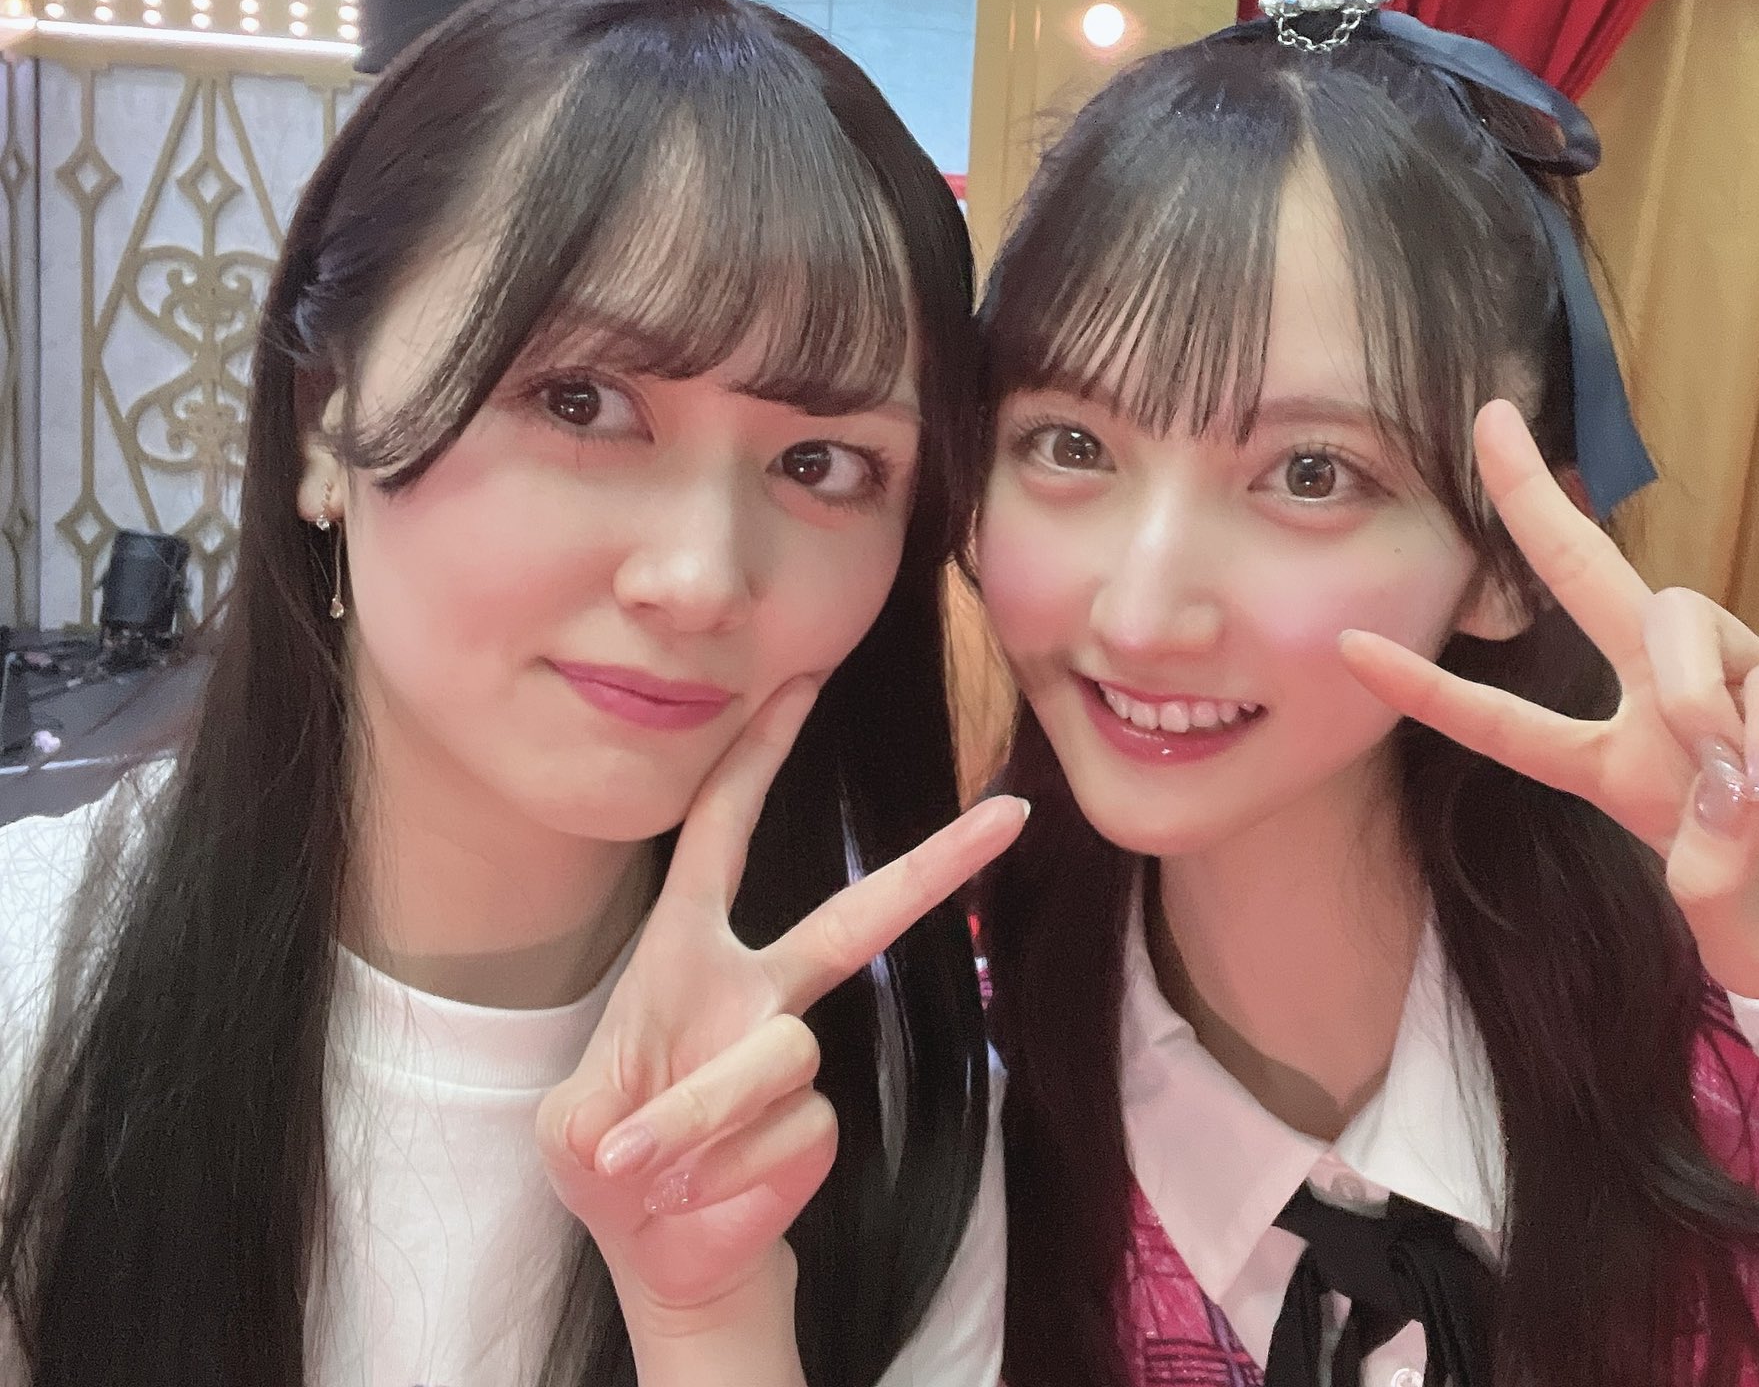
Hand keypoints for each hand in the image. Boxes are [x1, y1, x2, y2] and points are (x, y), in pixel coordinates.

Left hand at [537, 678, 1028, 1347]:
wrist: (662, 1253)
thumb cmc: (610, 1157)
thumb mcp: (573, 1132)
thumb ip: (615, 1117)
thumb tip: (660, 1132)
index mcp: (684, 953)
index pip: (719, 831)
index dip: (755, 756)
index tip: (800, 680)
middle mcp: (756, 991)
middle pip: (856, 914)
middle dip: (934, 865)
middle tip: (1009, 814)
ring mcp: (795, 1056)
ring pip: (776, 1057)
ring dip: (697, 1121)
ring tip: (652, 1164)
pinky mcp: (821, 1123)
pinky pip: (789, 1130)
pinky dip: (726, 1170)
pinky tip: (704, 1191)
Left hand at [1338, 399, 1758, 1038]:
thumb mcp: (1740, 944)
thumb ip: (1704, 885)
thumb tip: (1709, 802)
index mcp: (1629, 775)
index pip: (1512, 724)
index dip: (1432, 690)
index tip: (1349, 646)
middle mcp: (1680, 713)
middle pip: (1588, 584)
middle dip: (1531, 507)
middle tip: (1483, 422)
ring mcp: (1756, 687)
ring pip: (1675, 618)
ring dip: (1685, 693)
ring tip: (1734, 782)